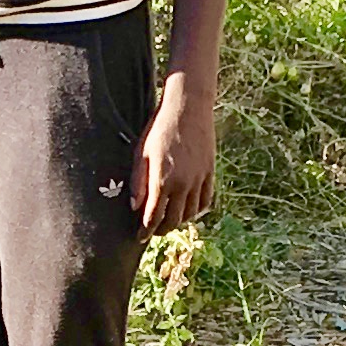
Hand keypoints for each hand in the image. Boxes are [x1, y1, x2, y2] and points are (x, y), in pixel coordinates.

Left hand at [132, 72, 216, 233]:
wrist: (188, 108)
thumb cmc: (159, 127)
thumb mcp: (141, 153)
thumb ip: (138, 182)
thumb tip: (135, 208)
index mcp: (161, 180)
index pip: (153, 217)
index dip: (145, 231)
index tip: (139, 237)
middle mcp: (182, 184)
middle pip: (173, 220)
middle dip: (161, 230)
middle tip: (152, 230)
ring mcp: (198, 179)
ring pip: (190, 214)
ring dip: (179, 221)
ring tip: (169, 220)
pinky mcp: (210, 173)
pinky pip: (205, 201)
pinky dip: (197, 210)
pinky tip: (188, 210)